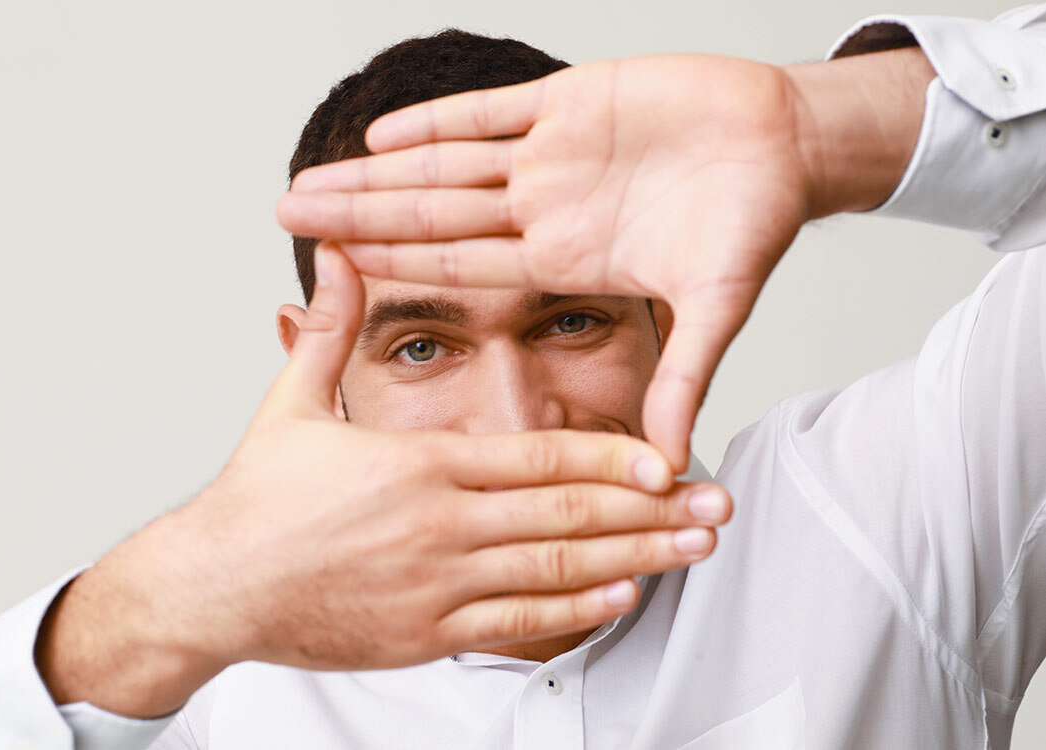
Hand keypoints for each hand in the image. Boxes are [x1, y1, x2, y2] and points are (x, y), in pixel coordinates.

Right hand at [35, 245, 732, 717]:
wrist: (212, 585)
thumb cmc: (256, 497)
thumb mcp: (294, 401)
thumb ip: (332, 327)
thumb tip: (342, 253)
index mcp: (419, 465)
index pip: (536, 460)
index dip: (610, 459)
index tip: (668, 457)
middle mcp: (439, 526)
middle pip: (565, 518)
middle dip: (650, 511)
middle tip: (715, 505)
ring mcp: (435, 585)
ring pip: (554, 573)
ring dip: (633, 559)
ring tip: (693, 550)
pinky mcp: (423, 634)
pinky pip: (514, 626)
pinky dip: (573, 613)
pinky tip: (622, 596)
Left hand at [277, 49, 933, 470]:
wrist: (786, 144)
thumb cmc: (754, 221)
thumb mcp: (714, 307)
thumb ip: (682, 375)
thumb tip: (669, 459)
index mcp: (563, 257)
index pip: (461, 267)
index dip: (396, 268)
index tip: (333, 273)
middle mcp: (544, 206)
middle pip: (431, 213)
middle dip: (358, 215)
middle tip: (285, 217)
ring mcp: (552, 153)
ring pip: (445, 163)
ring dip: (377, 172)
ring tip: (311, 179)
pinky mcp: (573, 99)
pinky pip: (492, 110)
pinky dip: (438, 118)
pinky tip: (383, 133)